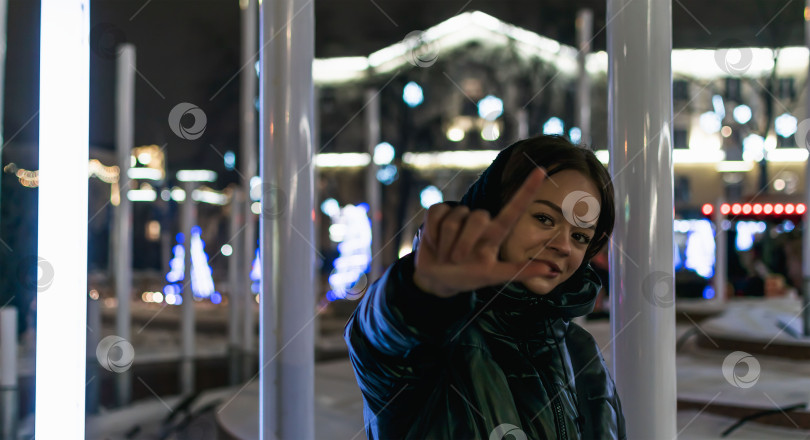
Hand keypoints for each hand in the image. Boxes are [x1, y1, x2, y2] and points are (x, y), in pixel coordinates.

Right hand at [413, 168, 548, 297]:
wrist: (436, 279)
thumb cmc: (468, 278)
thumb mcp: (493, 277)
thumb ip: (521, 272)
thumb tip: (554, 270)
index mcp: (496, 233)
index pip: (515, 209)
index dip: (527, 190)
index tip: (542, 170)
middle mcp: (479, 222)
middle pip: (478, 217)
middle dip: (464, 244)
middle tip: (458, 260)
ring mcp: (458, 215)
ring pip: (455, 219)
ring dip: (446, 244)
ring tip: (446, 255)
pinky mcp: (438, 213)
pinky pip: (436, 214)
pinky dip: (432, 233)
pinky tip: (434, 243)